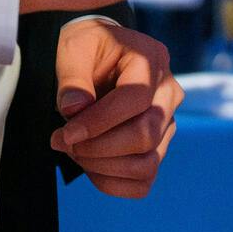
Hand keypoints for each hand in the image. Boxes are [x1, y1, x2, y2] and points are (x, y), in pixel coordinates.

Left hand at [49, 18, 181, 198]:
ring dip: (104, 168)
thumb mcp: (74, 48)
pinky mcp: (159, 146)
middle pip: (145, 135)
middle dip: (98, 147)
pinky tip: (91, 167)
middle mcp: (169, 92)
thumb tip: (75, 109)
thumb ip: (73, 77)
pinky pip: (144, 180)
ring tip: (76, 153)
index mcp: (151, 60)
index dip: (98, 123)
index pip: (135, 100)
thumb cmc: (88, 47)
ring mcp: (168, 121)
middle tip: (63, 142)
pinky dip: (114, 184)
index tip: (65, 134)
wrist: (102, 54)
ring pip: (147, 163)